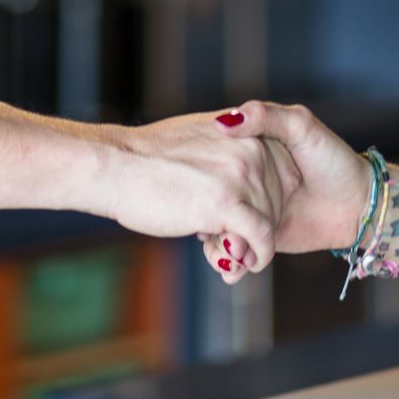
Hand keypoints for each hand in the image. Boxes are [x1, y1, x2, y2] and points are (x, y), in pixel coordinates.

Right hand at [104, 112, 291, 272]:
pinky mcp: (227, 204)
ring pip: (270, 221)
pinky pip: (261, 237)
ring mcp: (241, 176)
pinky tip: (247, 265)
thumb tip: (233, 172)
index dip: (271, 201)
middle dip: (261, 226)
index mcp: (246, 132)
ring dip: (256, 245)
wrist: (116, 164)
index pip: (282, 173)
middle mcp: (251, 150)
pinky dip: (260, 255)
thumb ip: (225, 150)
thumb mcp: (197, 137)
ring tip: (236, 257)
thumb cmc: (146, 157)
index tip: (254, 219)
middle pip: (278, 200)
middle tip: (240, 245)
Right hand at [210, 101, 371, 255]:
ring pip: (216, 228)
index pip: (210, 158)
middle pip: (208, 197)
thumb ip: (264, 116)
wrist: (357, 205)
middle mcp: (244, 179)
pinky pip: (233, 250)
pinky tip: (233, 265)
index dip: (201, 173)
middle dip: (205, 216)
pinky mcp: (257, 237)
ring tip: (226, 250)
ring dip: (215, 245)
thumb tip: (222, 123)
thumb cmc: (332, 160)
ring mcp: (249, 209)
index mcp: (248, 148)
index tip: (197, 182)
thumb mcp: (300, 126)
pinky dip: (229, 261)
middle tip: (209, 225)